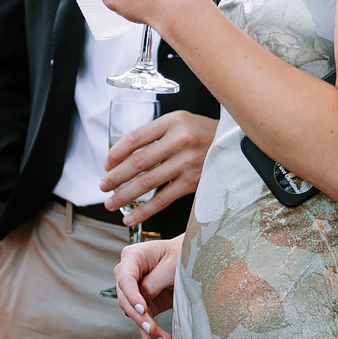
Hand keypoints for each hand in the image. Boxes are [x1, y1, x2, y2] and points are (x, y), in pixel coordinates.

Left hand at [103, 110, 217, 223]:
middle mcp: (180, 141)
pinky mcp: (193, 182)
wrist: (234, 145)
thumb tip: (122, 157)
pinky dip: (144, 210)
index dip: (116, 152)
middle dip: (116, 176)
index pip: (136, 138)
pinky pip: (163, 199)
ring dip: (125, 195)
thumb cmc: (202, 133)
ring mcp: (187, 163)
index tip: (107, 163)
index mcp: (173, 121)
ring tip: (110, 203)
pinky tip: (131, 217)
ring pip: (148, 182)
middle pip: (138, 161)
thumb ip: (155, 136)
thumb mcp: (179, 123)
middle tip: (103, 185)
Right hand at [113, 237, 181, 338]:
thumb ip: (155, 281)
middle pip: (126, 298)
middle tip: (151, 328)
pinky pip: (144, 319)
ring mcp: (136, 290)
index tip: (142, 309)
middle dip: (139, 316)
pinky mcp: (146, 303)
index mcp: (133, 257)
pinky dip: (149, 333)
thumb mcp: (173, 264)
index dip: (131, 295)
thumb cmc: (183, 253)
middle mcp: (130, 274)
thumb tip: (144, 299)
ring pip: (134, 313)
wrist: (194, 257)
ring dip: (146, 329)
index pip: (125, 278)